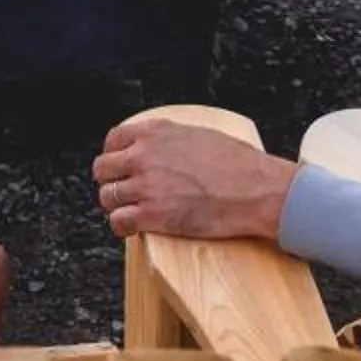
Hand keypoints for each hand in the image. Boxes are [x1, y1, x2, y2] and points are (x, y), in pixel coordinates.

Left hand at [91, 117, 298, 241]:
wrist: (257, 189)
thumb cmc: (239, 164)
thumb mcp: (198, 135)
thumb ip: (169, 140)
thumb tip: (157, 151)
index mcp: (155, 131)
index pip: (113, 139)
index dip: (113, 156)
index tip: (118, 167)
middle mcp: (144, 155)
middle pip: (103, 169)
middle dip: (111, 182)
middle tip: (123, 192)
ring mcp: (147, 186)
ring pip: (108, 197)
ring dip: (116, 206)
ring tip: (130, 212)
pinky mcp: (153, 215)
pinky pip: (119, 222)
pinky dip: (122, 227)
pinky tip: (132, 228)